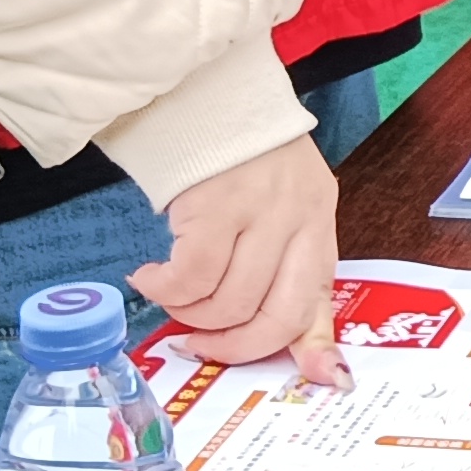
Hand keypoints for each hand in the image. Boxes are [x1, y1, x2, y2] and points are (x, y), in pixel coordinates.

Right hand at [136, 136, 347, 385]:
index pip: (321, 296)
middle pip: (275, 314)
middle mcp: (299, 215)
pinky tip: (149, 275)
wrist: (201, 91)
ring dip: (188, 313)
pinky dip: (163, 289)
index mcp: (318, 218)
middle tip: (197, 344)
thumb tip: (306, 357)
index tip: (320, 379)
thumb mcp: (279, 205)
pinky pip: (190, 276)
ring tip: (169, 295)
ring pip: (227, 301)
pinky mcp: (215, 203)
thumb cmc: (236, 156)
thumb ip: (285, 269)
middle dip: (232, 344)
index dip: (315, 347)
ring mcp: (260, 209)